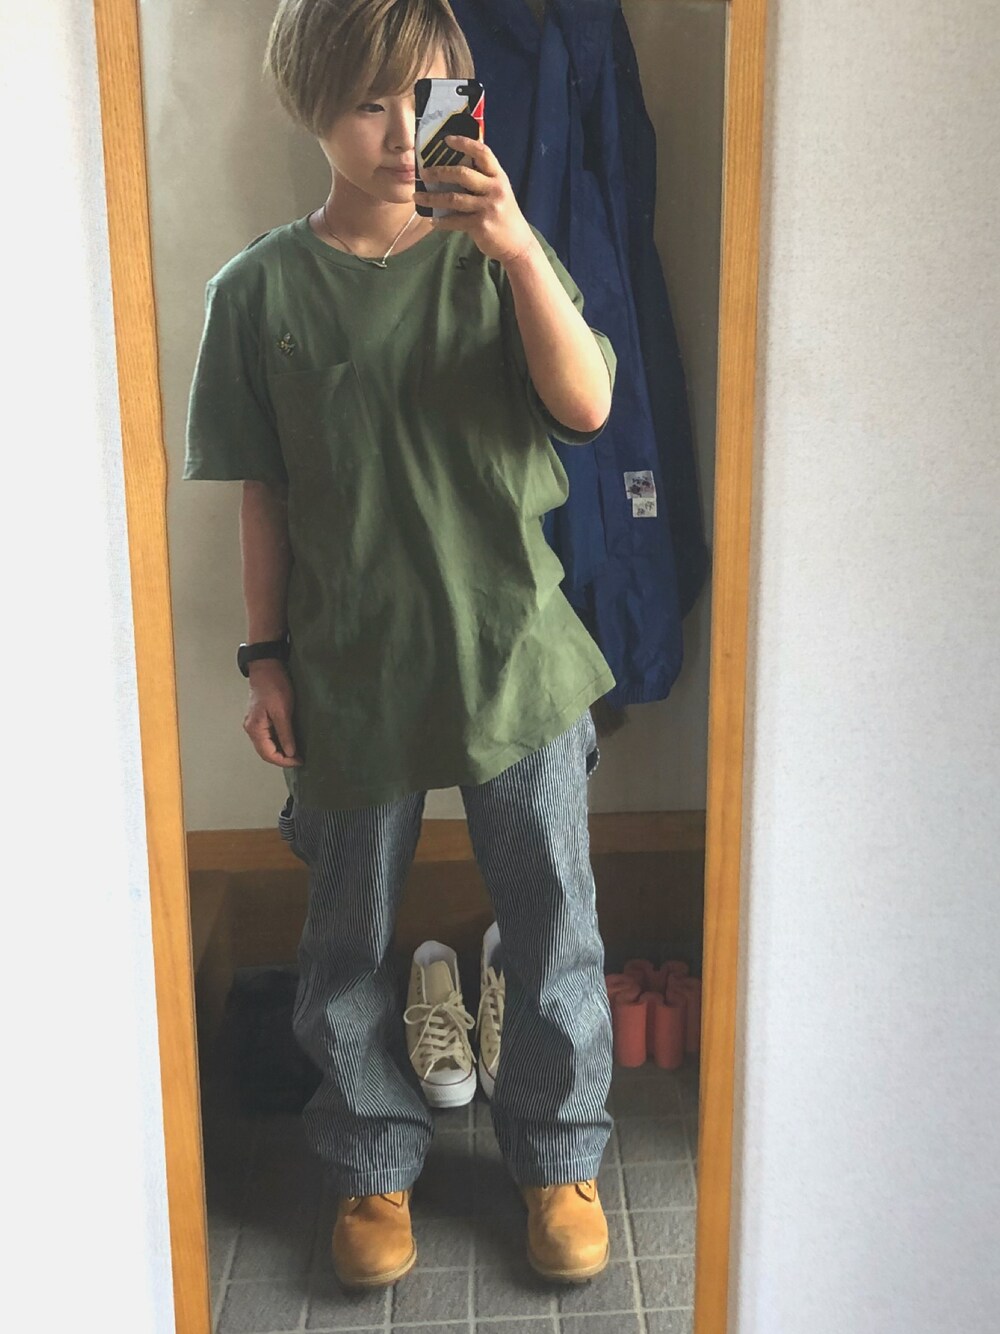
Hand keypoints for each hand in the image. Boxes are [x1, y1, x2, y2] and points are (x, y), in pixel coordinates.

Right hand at [243, 661, 302, 767]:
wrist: (267, 667)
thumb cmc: (274, 686)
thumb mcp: (283, 711)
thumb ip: (285, 734)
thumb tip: (290, 753)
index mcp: (255, 728)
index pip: (268, 754)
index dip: (284, 761)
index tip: (299, 761)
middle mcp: (251, 729)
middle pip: (266, 752)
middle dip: (282, 758)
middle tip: (299, 759)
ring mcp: (255, 724)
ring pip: (267, 745)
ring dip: (281, 751)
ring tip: (297, 753)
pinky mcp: (260, 719)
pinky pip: (268, 737)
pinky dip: (279, 742)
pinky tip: (290, 742)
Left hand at [415, 135, 535, 265]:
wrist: (518, 244)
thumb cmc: (504, 216)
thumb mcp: (499, 192)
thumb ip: (483, 180)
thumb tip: (454, 169)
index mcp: (499, 177)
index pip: (483, 153)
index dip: (465, 143)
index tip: (447, 139)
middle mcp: (495, 189)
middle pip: (463, 174)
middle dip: (440, 172)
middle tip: (423, 172)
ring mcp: (488, 207)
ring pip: (454, 198)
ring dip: (432, 198)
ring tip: (417, 197)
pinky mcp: (481, 225)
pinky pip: (455, 220)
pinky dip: (442, 221)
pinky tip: (432, 220)